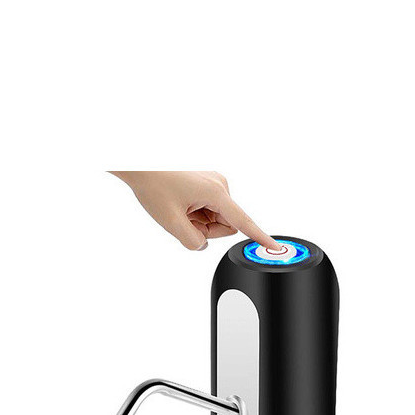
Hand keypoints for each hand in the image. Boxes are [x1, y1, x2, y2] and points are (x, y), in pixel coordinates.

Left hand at [110, 171, 281, 251]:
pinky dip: (196, 214)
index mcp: (215, 192)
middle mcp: (220, 185)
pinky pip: (209, 210)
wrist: (140, 166)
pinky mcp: (209, 185)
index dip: (259, 237)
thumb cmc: (153, 186)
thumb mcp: (170, 221)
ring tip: (180, 209)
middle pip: (225, 224)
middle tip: (182, 219)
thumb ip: (192, 241)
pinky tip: (182, 204)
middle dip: (205, 229)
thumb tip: (202, 245)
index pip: (242, 221)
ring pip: (216, 219)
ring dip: (198, 222)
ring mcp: (215, 184)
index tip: (274, 248)